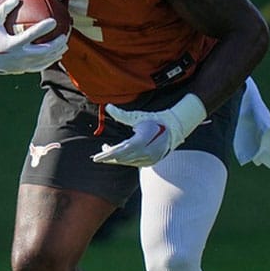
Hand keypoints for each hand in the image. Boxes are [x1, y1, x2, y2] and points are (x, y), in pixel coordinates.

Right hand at [0, 0, 68, 74]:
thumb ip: (4, 9)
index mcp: (12, 44)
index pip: (31, 36)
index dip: (43, 28)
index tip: (54, 21)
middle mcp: (18, 56)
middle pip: (43, 51)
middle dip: (56, 44)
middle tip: (65, 35)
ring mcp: (22, 65)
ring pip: (44, 61)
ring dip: (56, 53)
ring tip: (65, 45)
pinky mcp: (23, 70)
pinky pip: (40, 67)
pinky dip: (50, 61)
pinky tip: (57, 55)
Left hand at [91, 94, 206, 166]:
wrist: (174, 128)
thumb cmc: (154, 120)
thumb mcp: (137, 116)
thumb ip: (121, 115)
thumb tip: (108, 106)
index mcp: (139, 142)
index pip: (118, 152)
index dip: (106, 155)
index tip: (95, 158)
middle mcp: (143, 153)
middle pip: (121, 159)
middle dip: (109, 157)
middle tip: (98, 155)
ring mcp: (148, 159)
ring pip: (127, 163)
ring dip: (117, 159)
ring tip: (108, 152)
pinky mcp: (151, 162)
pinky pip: (134, 164)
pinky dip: (126, 161)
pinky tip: (121, 156)